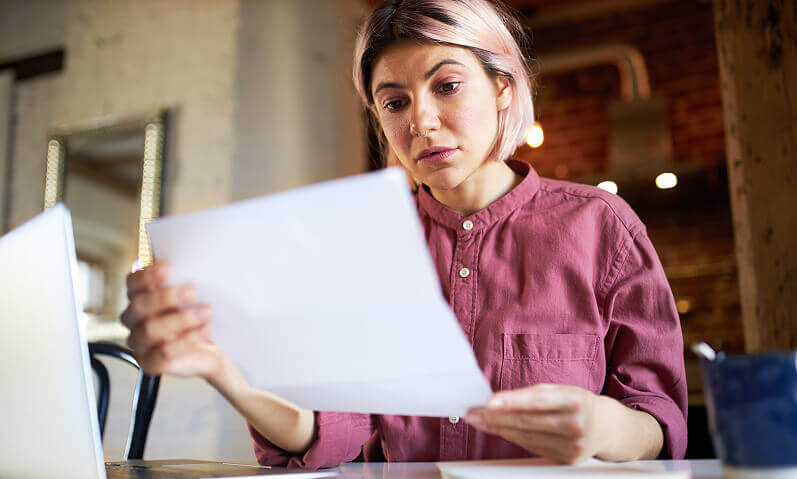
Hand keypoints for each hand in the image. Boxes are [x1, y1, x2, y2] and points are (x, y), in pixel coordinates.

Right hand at [121, 261, 221, 378]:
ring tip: (206, 312)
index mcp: (139, 297)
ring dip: (181, 319)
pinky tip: (203, 331)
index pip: (133, 283)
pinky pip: (162, 353)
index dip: (147, 275)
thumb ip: (186, 280)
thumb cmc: (197, 317)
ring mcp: (139, 343)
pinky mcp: (149, 363)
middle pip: (139, 306)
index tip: (169, 267)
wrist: (209, 349)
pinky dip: (185, 341)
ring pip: (149, 330)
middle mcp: (134, 319)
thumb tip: (195, 263)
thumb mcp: (194, 296)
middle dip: (166, 297)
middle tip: (193, 291)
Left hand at [464, 383, 605, 463]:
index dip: (512, 401)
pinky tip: (498, 430)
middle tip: (473, 412)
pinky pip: (531, 447)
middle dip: (495, 417)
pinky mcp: (565, 459)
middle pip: (527, 422)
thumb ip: (534, 394)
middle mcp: (575, 424)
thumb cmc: (578, 403)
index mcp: (576, 400)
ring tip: (478, 420)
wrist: (605, 428)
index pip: (538, 401)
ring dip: (497, 428)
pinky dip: (512, 437)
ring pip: (525, 437)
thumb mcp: (563, 390)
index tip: (489, 401)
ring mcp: (571, 446)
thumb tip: (500, 400)